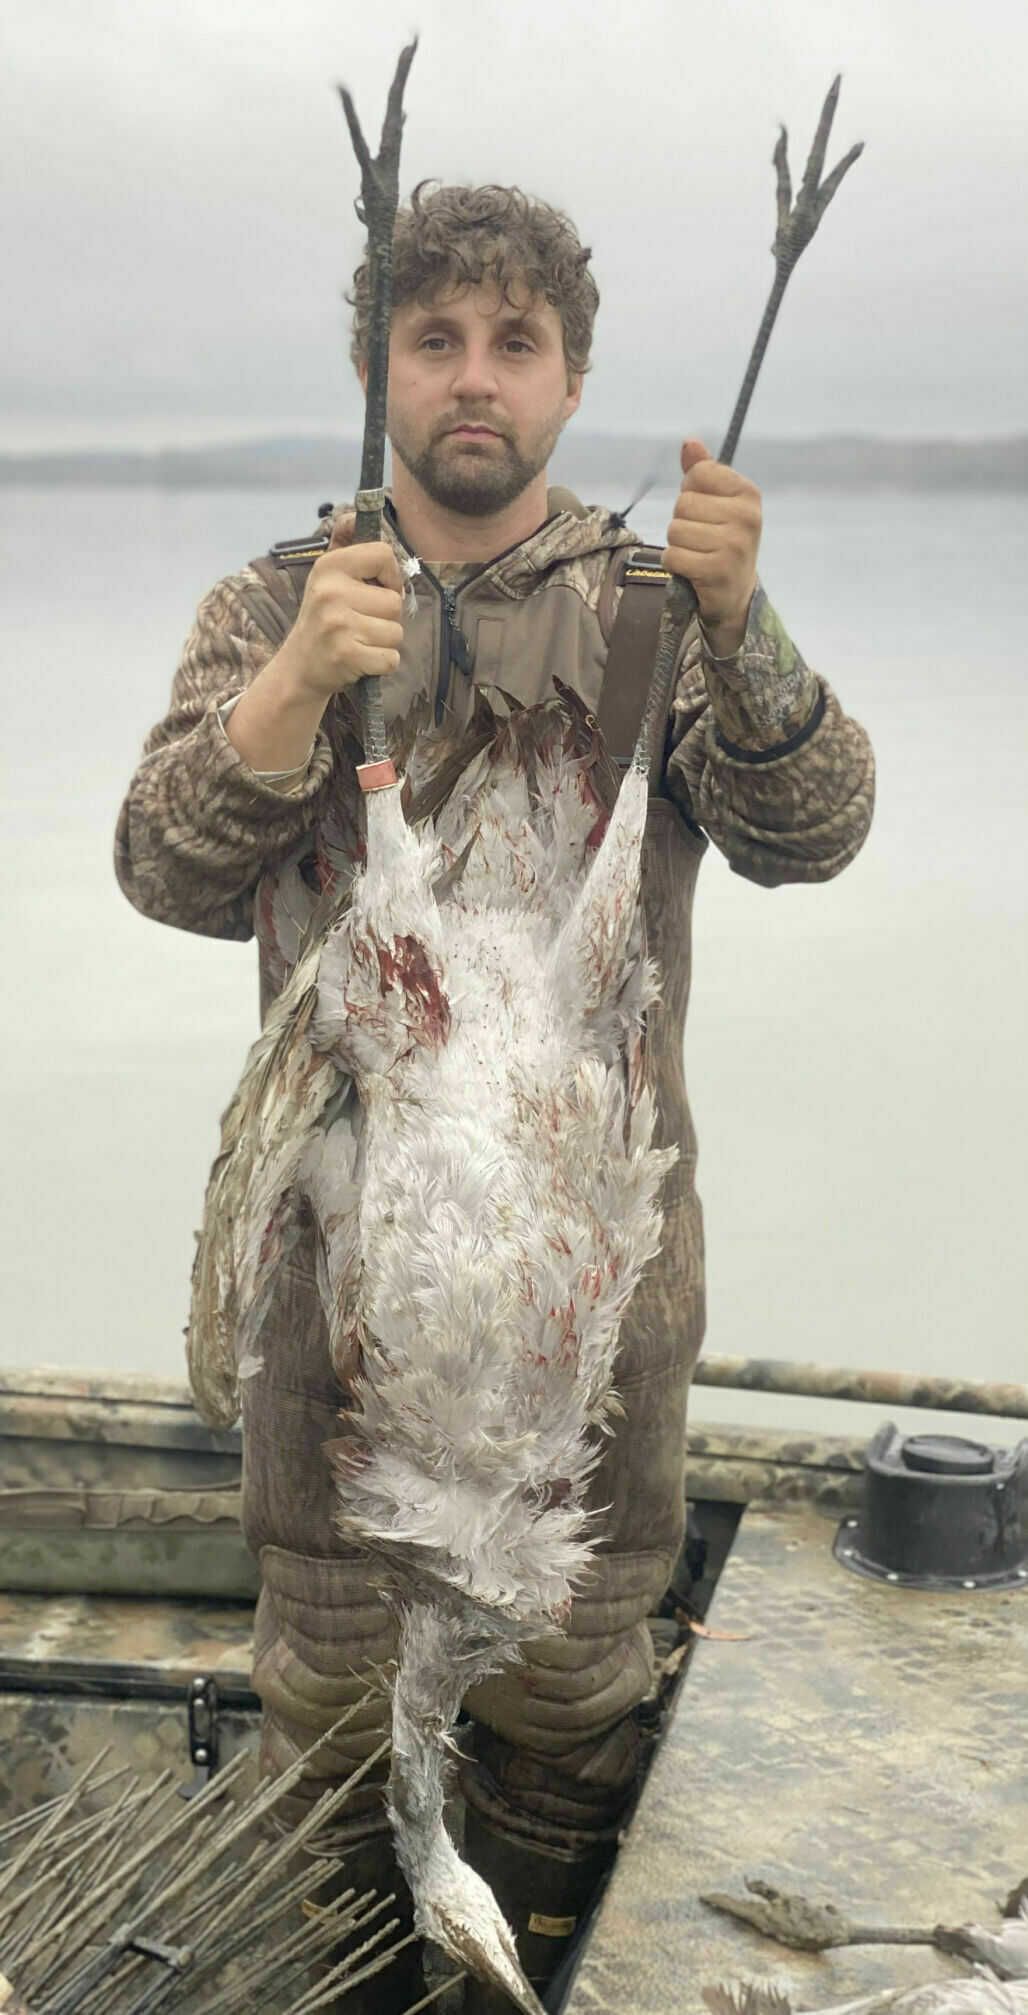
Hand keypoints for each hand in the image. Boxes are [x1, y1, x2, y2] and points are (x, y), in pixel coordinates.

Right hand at [282, 513, 405, 700]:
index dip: (390, 577)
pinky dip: (382, 663)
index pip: (383, 555)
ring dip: (384, 642)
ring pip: (396, 632)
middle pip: (394, 601)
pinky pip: (391, 658)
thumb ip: (345, 545)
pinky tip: (362, 660)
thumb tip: (356, 513)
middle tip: (361, 624)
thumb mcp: (327, 578)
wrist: (298, 668)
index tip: (378, 590)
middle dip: (386, 618)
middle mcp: (331, 591)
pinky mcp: (346, 655)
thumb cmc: (323, 619)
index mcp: (329, 566)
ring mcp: (338, 624)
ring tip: (360, 641)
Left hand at [662, 439, 761, 651]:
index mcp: (748, 493)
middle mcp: (747, 517)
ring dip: (678, 545)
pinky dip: (676, 564)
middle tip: (702, 538)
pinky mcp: (717, 571)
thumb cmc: (722, 540)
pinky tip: (693, 569)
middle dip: (683, 521)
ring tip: (698, 553)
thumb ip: (702, 472)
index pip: (698, 473)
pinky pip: (674, 556)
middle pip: (683, 503)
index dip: (691, 491)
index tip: (706, 510)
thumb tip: (689, 443)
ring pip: (675, 530)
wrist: (735, 593)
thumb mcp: (718, 502)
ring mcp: (734, 545)